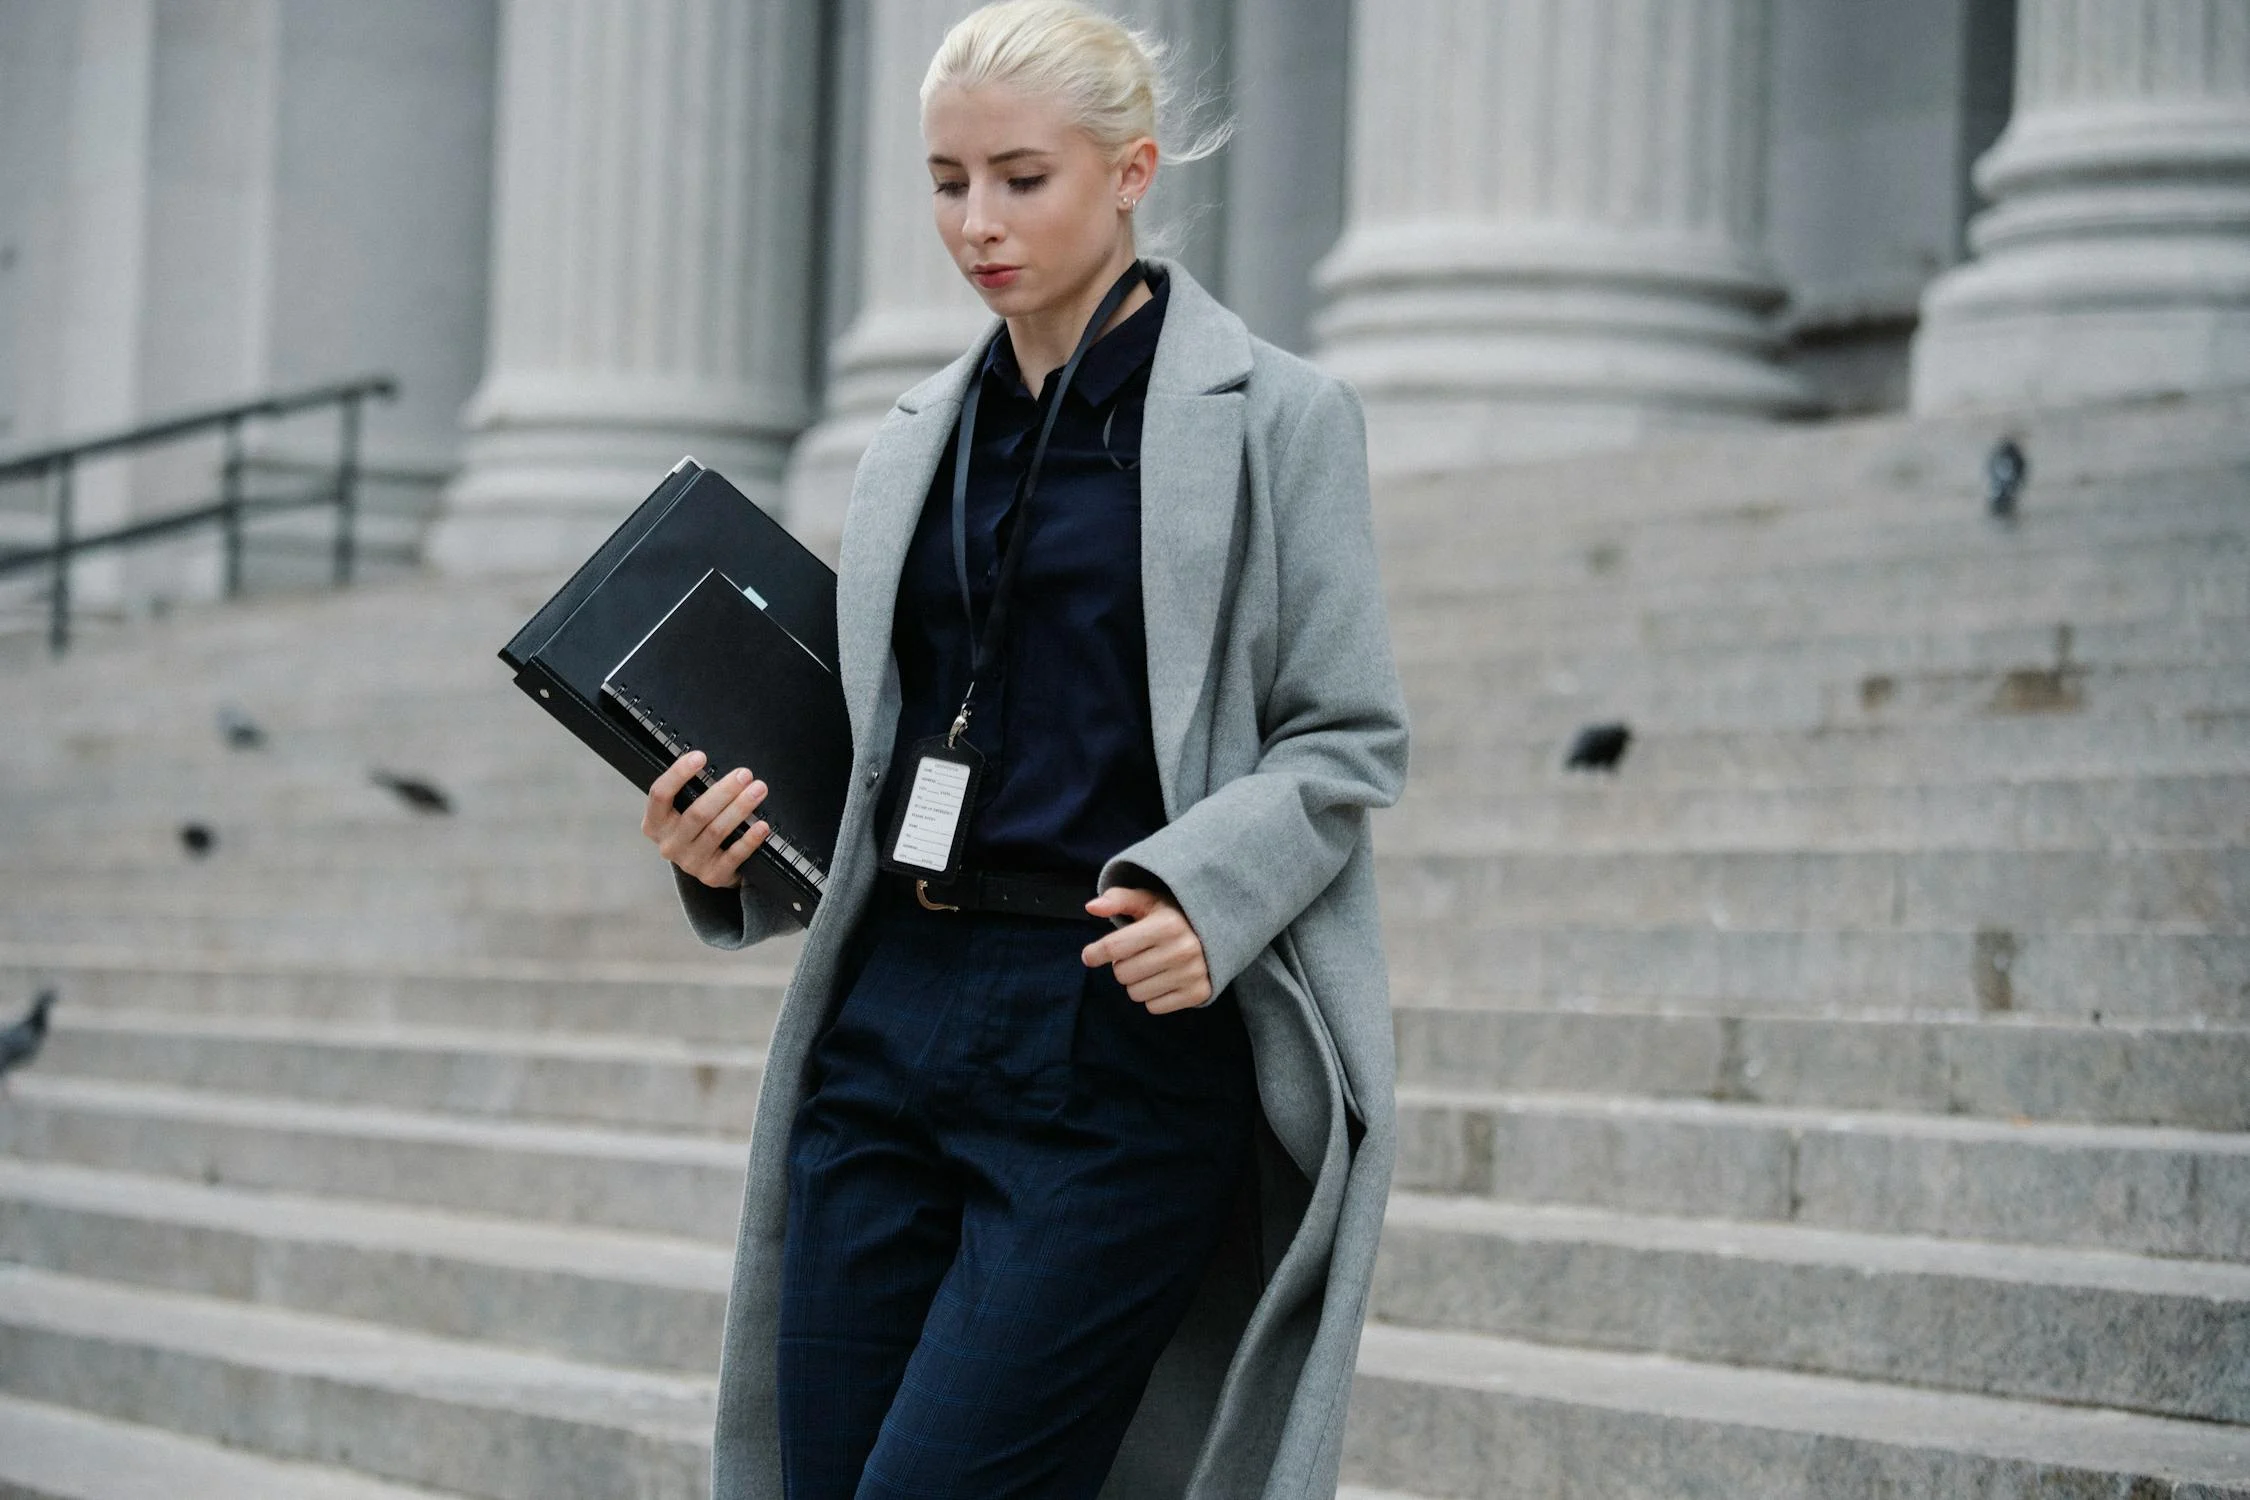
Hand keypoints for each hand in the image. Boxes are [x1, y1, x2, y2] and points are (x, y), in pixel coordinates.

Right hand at [642, 750, 771, 888]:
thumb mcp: (682, 811)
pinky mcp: (712, 876)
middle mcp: (669, 844)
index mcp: (655, 824)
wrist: (707, 866)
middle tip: (744, 774)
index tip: (700, 756)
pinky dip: (749, 839)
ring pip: (717, 831)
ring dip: (740, 808)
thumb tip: (714, 764)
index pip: (660, 794)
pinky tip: (761, 825)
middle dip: (724, 791)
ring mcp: (690, 863)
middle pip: (697, 813)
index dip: (678, 774)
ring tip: (758, 790)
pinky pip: (734, 855)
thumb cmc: (696, 828)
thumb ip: (690, 792)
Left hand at [1081, 886, 1211, 1013]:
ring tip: (1151, 966)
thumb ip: (1118, 899)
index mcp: (1167, 925)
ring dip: (1137, 982)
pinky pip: (1154, 1007)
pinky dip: (1154, 996)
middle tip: (1138, 954)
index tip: (1089, 955)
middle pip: (1122, 973)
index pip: (1114, 947)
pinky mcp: (1198, 993)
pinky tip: (1165, 979)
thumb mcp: (1148, 900)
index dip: (1095, 953)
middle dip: (1123, 964)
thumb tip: (1092, 907)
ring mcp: (1192, 974)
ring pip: (1135, 993)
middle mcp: (1182, 950)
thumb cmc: (1174, 915)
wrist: (1219, 932)